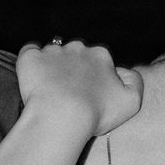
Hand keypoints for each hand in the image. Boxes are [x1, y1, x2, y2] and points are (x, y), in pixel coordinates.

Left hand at [16, 41, 141, 136]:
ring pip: (53, 53)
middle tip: (69, 92)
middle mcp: (78, 48)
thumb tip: (124, 71)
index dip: (94, 76)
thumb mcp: (132, 101)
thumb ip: (135, 81)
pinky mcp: (30, 57)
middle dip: (73, 68)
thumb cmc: (97, 112)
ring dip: (52, 66)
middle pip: (76, 54)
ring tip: (50, 89)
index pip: (99, 59)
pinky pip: (29, 51)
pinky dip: (31, 61)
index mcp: (101, 55)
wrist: (62, 116)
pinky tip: (33, 76)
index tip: (89, 93)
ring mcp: (52, 51)